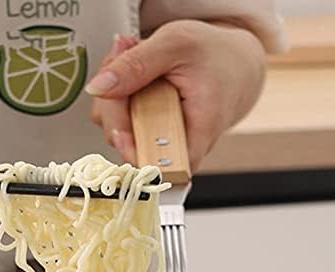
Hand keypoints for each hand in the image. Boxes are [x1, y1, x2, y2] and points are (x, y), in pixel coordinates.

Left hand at [88, 20, 266, 169]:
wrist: (234, 64)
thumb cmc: (217, 58)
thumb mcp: (177, 45)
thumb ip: (137, 65)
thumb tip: (99, 87)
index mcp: (195, 134)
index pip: (157, 165)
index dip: (132, 152)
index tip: (119, 130)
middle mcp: (175, 146)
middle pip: (127, 143)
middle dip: (114, 101)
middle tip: (122, 61)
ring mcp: (159, 141)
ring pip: (118, 131)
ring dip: (114, 93)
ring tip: (132, 59)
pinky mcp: (147, 133)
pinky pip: (121, 121)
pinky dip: (119, 95)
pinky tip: (132, 73)